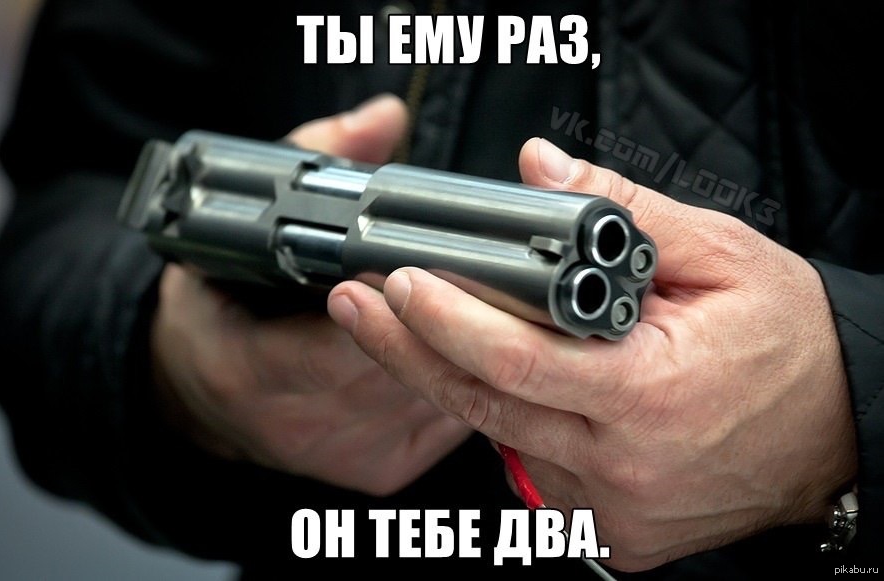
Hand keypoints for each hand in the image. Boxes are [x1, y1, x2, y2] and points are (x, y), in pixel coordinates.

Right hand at [151, 95, 471, 495]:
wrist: (199, 394)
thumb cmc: (220, 306)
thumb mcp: (239, 224)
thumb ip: (313, 162)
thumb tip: (383, 120)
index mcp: (248, 370)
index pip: (340, 347)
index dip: (397, 303)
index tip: (434, 263)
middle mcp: (299, 424)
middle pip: (404, 374)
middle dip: (450, 320)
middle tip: (487, 271)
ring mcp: (345, 455)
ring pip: (438, 401)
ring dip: (469, 351)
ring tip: (491, 302)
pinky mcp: (381, 470)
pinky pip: (449, 424)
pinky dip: (467, 380)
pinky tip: (473, 345)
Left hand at [326, 137, 857, 569]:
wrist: (836, 435)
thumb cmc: (790, 348)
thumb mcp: (723, 259)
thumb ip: (623, 213)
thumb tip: (542, 170)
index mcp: (650, 397)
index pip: (517, 362)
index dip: (447, 321)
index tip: (399, 283)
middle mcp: (623, 467)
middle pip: (485, 405)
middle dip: (410, 350)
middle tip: (361, 305)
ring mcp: (613, 511)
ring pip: (501, 439)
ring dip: (457, 383)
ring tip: (421, 329)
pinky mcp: (611, 532)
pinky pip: (533, 470)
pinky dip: (510, 422)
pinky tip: (504, 381)